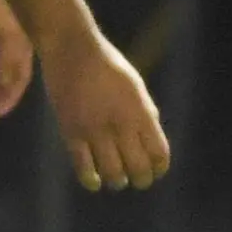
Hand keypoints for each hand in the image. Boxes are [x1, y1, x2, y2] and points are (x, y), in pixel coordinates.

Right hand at [41, 30, 168, 193]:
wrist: (73, 49)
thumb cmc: (107, 66)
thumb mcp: (136, 87)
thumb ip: (146, 114)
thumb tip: (151, 144)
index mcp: (141, 111)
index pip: (159, 154)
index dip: (159, 168)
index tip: (155, 171)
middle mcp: (121, 123)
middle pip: (138, 169)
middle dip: (141, 180)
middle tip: (137, 179)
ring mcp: (95, 129)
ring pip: (112, 173)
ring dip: (117, 181)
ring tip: (116, 178)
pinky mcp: (71, 132)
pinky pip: (83, 168)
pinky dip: (91, 180)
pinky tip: (94, 181)